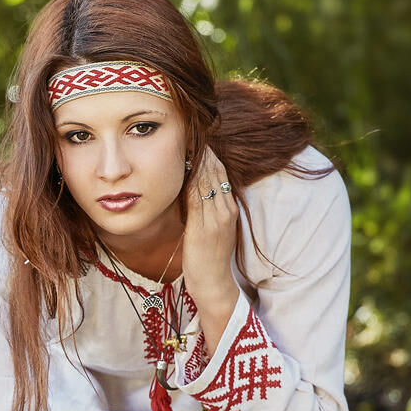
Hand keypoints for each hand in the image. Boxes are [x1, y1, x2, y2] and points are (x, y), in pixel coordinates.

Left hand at [183, 146, 240, 346]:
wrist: (213, 285)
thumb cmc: (206, 259)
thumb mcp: (207, 230)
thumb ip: (201, 210)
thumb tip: (187, 189)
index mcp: (228, 209)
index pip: (220, 172)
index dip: (209, 153)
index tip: (197, 134)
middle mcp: (226, 209)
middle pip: (215, 170)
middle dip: (203, 148)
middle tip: (190, 125)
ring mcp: (217, 217)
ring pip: (207, 179)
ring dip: (197, 157)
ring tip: (185, 136)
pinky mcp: (205, 226)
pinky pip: (197, 195)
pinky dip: (191, 177)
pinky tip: (182, 164)